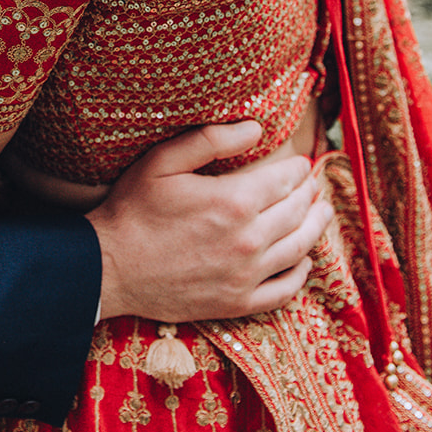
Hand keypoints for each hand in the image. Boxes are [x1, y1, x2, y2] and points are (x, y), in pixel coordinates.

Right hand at [86, 121, 331, 321]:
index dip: (297, 169)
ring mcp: (246, 276)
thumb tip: (256, 128)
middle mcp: (249, 240)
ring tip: (322, 213)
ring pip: (299, 248)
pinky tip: (303, 261)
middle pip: (297, 213)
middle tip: (313, 185)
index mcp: (234, 202)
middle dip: (309, 194)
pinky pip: (284, 291)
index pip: (284, 180)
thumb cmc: (133, 209)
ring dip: (315, 228)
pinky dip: (300, 274)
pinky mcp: (238, 303)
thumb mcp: (162, 161)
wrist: (110, 267)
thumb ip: (210, 140)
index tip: (302, 163)